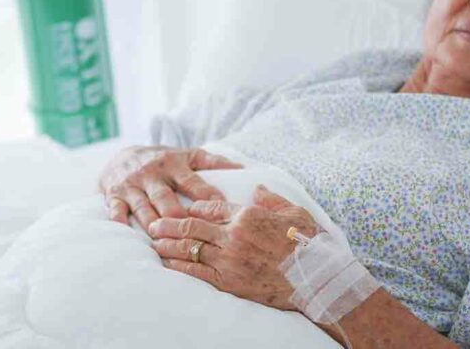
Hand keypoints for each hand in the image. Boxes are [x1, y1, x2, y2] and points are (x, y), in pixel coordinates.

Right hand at [98, 146, 242, 229]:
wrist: (121, 155)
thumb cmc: (164, 160)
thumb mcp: (188, 155)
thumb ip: (213, 162)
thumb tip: (243, 169)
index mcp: (174, 165)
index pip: (192, 182)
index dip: (206, 196)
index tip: (221, 209)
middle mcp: (152, 174)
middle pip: (166, 198)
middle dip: (177, 215)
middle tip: (191, 232)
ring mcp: (132, 185)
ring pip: (143, 207)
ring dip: (152, 224)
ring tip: (163, 240)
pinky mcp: (113, 195)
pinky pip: (116, 210)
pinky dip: (120, 223)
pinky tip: (128, 237)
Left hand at [148, 184, 319, 310]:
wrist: (316, 278)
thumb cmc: (308, 244)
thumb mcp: (293, 212)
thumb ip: (271, 198)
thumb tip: (257, 188)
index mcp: (248, 215)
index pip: (212, 207)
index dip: (195, 207)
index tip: (185, 208)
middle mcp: (234, 234)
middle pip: (192, 225)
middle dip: (169, 223)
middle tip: (153, 222)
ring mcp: (229, 258)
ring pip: (189, 247)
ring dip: (168, 242)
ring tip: (153, 240)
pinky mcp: (228, 280)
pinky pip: (195, 271)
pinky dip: (178, 265)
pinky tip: (166, 262)